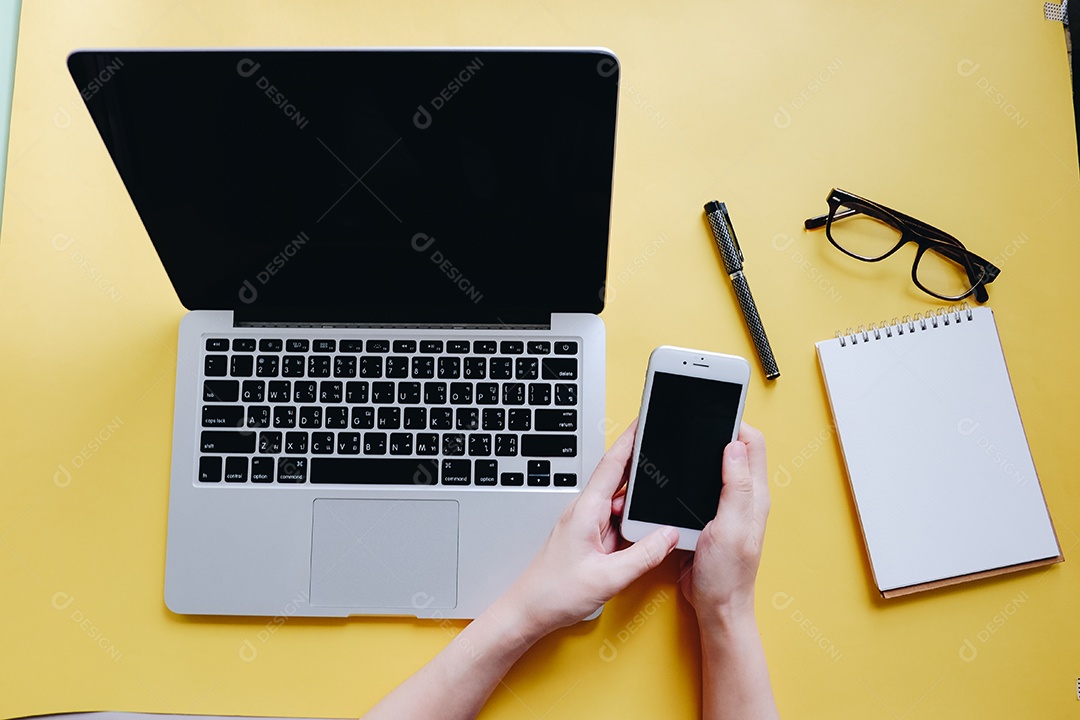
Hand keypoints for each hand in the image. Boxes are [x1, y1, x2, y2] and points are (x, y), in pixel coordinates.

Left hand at [501, 420, 678, 637]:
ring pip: (622, 505)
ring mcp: (588, 524)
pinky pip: (618, 523)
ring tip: (660, 514)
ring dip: (640, 508)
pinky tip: (644, 534)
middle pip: (622, 481)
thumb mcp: (609, 577)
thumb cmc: (555, 592)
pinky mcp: (590, 538)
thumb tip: (669, 535)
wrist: (529, 611)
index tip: (646, 420)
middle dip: (645, 473)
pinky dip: (633, 525)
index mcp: (587, 510)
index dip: (631, 439)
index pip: (613, 464)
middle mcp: (586, 511)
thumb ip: (644, 555)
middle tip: (670, 467)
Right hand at [679, 422, 769, 627]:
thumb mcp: (731, 527)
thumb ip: (736, 487)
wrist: (715, 607)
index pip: (751, 443)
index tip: (713, 409)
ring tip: (688, 436)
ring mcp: (726, 506)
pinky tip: (679, 473)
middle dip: (716, 429)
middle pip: (733, 449)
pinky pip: (700, 487)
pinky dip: (690, 475)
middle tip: (697, 414)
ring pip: (715, 466)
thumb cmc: (728, 576)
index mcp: (754, 495)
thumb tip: (733, 446)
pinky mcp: (709, 517)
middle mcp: (743, 497)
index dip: (733, 421)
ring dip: (701, 452)